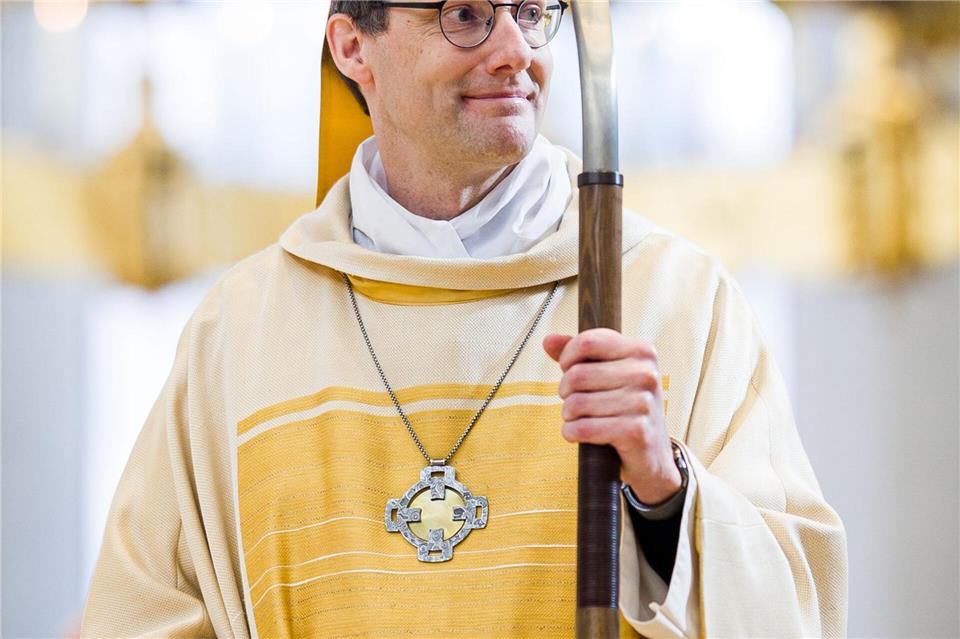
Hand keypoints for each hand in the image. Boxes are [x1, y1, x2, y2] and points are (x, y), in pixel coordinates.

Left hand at [543, 328, 681, 504]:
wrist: (652, 455)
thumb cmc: (624, 408)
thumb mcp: (607, 375)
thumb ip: (579, 354)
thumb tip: (548, 340)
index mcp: (641, 352)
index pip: (588, 342)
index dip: (568, 357)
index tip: (568, 370)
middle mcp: (646, 374)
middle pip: (577, 375)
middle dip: (565, 391)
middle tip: (573, 401)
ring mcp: (644, 403)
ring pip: (577, 403)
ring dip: (569, 415)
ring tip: (579, 418)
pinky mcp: (636, 431)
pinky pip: (584, 428)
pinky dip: (571, 433)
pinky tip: (577, 433)